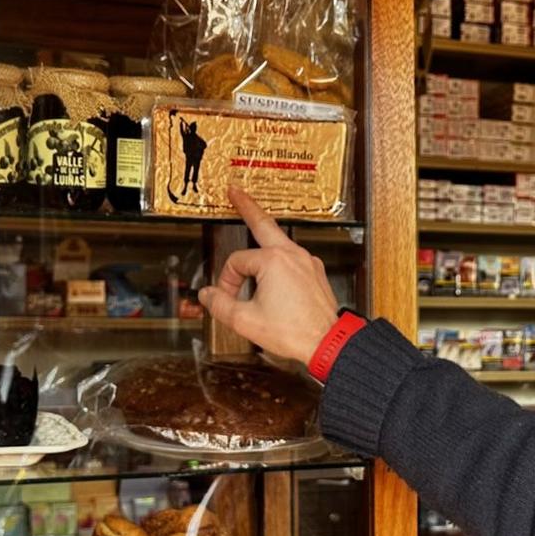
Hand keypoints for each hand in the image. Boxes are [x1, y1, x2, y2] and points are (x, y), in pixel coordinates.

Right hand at [198, 188, 343, 365]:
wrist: (328, 342)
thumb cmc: (294, 331)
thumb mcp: (246, 320)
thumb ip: (220, 305)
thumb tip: (207, 295)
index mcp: (273, 261)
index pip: (237, 262)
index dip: (226, 280)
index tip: (226, 297)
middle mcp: (292, 255)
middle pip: (263, 223)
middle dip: (247, 207)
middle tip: (236, 193)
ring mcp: (307, 262)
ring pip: (279, 242)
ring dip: (263, 238)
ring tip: (253, 225)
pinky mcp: (315, 272)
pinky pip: (292, 258)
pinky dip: (278, 259)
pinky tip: (273, 268)